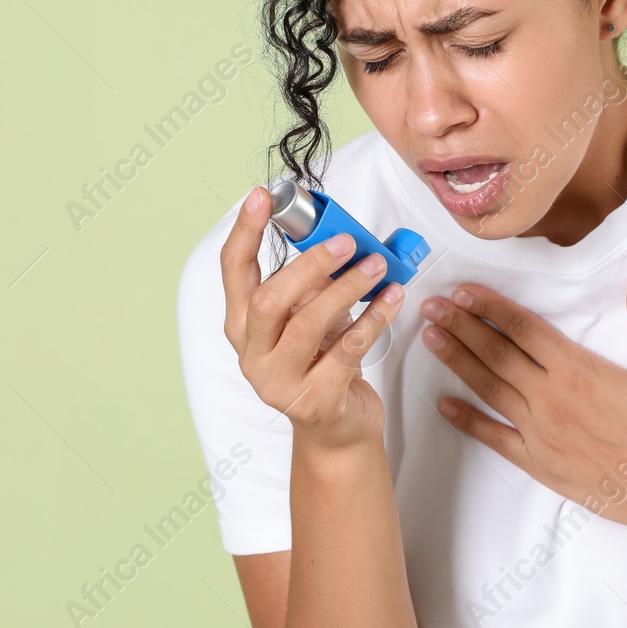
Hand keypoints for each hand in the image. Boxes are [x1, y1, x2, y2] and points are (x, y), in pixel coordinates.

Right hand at [221, 185, 405, 452]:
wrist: (336, 431)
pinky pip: (348, 350)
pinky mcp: (316, 400)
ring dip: (347, 288)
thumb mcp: (309, 318)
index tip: (263, 197)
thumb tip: (337, 238)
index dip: (246, 231)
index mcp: (243, 325)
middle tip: (346, 240)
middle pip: (270, 299)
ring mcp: (280, 382)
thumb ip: (312, 284)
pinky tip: (393, 298)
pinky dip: (374, 319)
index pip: (233, 270)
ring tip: (376, 266)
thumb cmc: (322, 362)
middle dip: (310, 264)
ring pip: (309, 324)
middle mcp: (252, 354)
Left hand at [418, 265, 626, 539]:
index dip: (491, 307)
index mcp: (578, 371)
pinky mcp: (540, 463)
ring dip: (457, 361)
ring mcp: (541, 433)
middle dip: (461, 326)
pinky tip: (444, 405)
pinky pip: (494, 438)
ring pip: (489, 389)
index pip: (524, 329)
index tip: (464, 290)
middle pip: (496, 354)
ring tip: (430, 338)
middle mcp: (551, 399)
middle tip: (430, 305)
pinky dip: (467, 421)